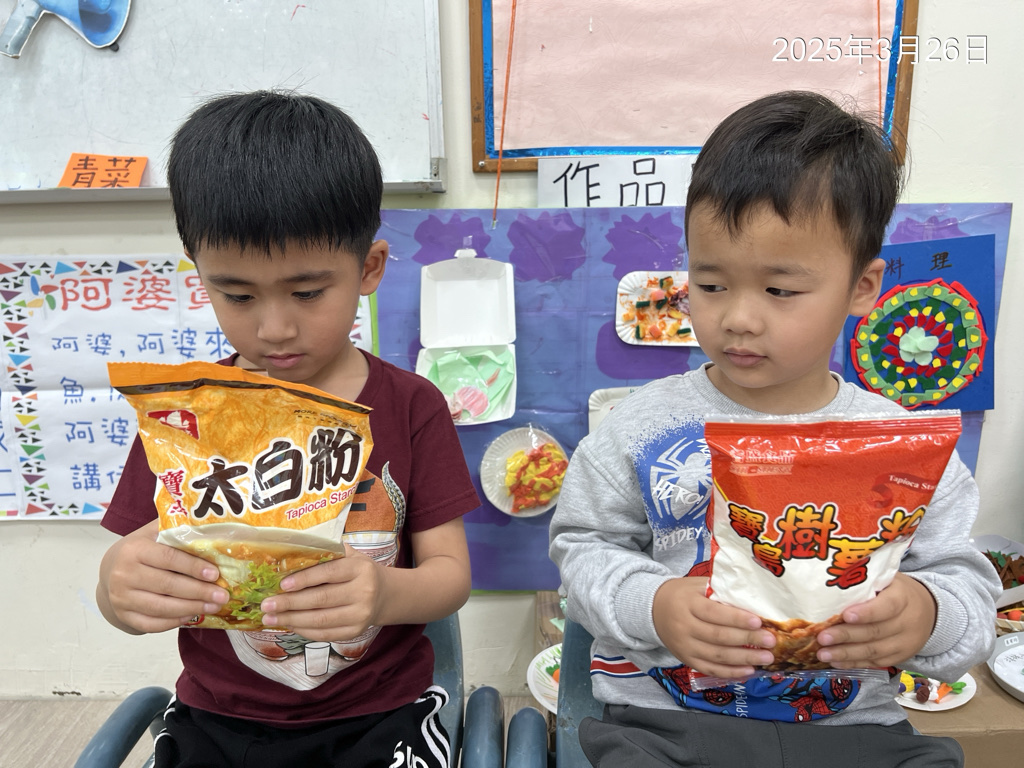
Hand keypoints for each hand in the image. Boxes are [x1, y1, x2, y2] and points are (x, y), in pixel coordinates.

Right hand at [98, 519, 227, 633]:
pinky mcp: (124, 616)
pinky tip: (193, 615)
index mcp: (134, 550)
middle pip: (167, 585)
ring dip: (191, 608)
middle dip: (199, 591)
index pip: (168, 558)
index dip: (193, 567)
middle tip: (222, 595)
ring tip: (214, 606)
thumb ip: (177, 530)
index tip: (215, 574)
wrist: (111, 569)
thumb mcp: (154, 533)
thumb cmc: (142, 549)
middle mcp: (124, 574)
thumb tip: (212, 528)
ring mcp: (121, 598)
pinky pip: (151, 624)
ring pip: (161, 607)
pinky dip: (174, 622)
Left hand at [260, 545, 385, 642]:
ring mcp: (361, 615)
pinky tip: (288, 625)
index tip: (281, 584)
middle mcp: (364, 592)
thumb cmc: (358, 571)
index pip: (329, 573)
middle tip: (266, 605)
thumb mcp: (349, 556)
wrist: (384, 595)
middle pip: (322, 599)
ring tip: (270, 618)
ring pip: (320, 620)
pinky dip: (303, 630)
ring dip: (292, 620)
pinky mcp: (355, 632)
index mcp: (360, 568)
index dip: (304, 579)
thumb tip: (289, 555)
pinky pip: (325, 634)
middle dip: (290, 603)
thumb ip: (327, 553)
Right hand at [652, 576, 775, 679]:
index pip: (714, 613)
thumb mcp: (696, 585)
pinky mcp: (686, 659)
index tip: (758, 622)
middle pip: (718, 637)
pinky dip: (730, 672)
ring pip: (717, 656)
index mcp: (687, 604)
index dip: (736, 619)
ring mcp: (684, 646)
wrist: (652, 609)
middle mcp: (684, 627)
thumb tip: (751, 598)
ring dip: (744, 659)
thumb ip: (720, 590)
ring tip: (766, 658)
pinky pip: (710, 669)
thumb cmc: (682, 594)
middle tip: (770, 641)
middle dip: (747, 640)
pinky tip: (748, 670)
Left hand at [816, 573, 936, 668]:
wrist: (928, 611)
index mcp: (903, 597)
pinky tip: (836, 662)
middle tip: (822, 637)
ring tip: (823, 654)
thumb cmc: (895, 590)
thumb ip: (866, 581)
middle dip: (847, 636)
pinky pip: (876, 663)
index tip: (845, 615)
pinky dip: (854, 664)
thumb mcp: (887, 579)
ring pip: (874, 651)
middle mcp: (907, 622)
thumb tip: (832, 577)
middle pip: (875, 632)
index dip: (867, 612)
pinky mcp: (899, 657)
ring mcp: (904, 643)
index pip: (887, 607)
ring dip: (846, 654)